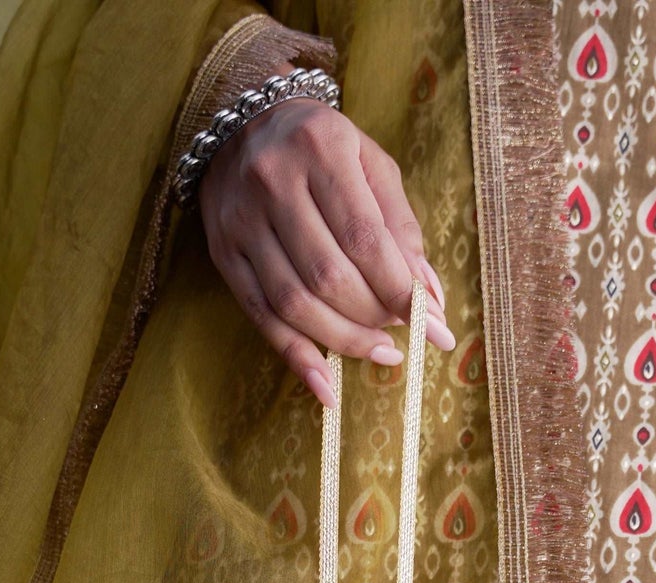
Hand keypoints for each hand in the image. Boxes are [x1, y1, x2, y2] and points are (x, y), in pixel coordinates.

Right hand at [200, 95, 454, 404]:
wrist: (239, 122)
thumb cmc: (321, 147)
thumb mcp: (370, 165)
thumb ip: (401, 227)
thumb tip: (429, 295)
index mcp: (320, 149)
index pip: (365, 239)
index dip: (400, 291)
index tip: (434, 326)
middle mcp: (272, 181)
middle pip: (329, 276)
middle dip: (374, 317)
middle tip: (402, 332)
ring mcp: (240, 220)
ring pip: (295, 304)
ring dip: (344, 341)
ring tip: (379, 351)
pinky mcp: (222, 253)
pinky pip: (261, 318)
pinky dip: (297, 358)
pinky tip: (327, 386)